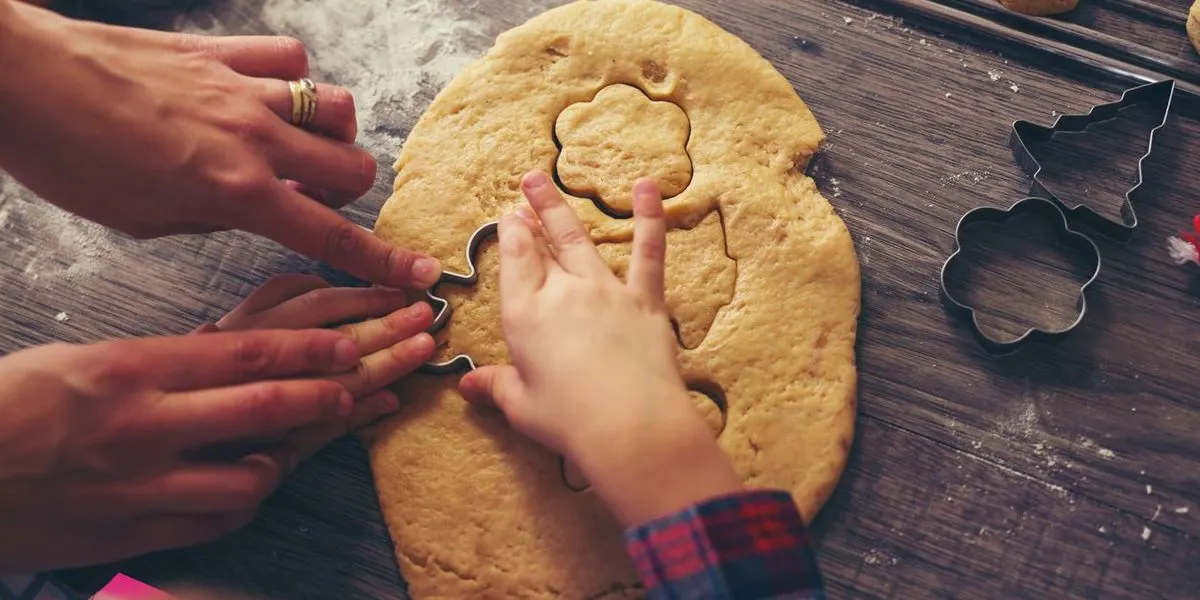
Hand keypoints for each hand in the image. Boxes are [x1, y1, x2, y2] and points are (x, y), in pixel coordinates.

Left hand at [0, 2, 439, 287]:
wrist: (23, 81)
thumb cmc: (69, 158)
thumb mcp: (142, 220)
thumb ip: (211, 218)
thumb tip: (247, 208)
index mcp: (237, 191)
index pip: (331, 234)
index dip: (382, 259)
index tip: (418, 271)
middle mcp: (256, 138)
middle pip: (353, 166)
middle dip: (348, 192)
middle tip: (313, 200)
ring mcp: (244, 88)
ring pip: (337, 107)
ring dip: (331, 135)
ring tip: (299, 146)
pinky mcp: (222, 52)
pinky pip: (288, 59)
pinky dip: (291, 80)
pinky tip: (266, 93)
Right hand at [0, 277, 432, 571]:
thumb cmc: (9, 406)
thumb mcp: (83, 360)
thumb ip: (161, 361)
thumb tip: (227, 352)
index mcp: (132, 369)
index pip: (245, 353)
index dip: (310, 349)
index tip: (352, 345)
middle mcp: (143, 425)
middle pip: (264, 410)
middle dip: (328, 397)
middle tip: (366, 386)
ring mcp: (139, 485)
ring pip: (249, 478)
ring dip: (286, 461)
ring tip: (302, 444)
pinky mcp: (131, 532)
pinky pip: (213, 523)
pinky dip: (242, 505)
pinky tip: (253, 487)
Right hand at [459, 171, 742, 526]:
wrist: (631, 426)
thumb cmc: (570, 421)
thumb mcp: (521, 406)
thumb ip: (495, 387)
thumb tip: (467, 386)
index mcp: (525, 314)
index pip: (514, 260)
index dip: (510, 234)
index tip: (509, 217)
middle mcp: (562, 292)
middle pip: (543, 244)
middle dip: (531, 213)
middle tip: (527, 184)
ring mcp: (605, 291)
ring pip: (579, 240)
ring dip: (561, 209)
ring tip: (547, 182)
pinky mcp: (644, 300)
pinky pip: (647, 251)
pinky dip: (649, 217)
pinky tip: (647, 188)